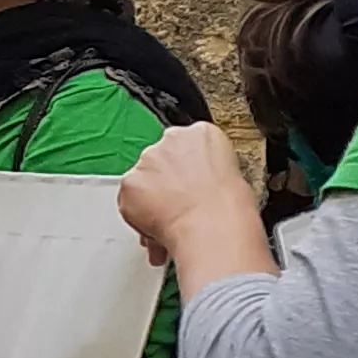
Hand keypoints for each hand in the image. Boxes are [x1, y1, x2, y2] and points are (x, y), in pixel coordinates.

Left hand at [118, 122, 269, 279]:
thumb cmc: (227, 207)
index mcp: (202, 133)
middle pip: (160, 159)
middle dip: (165, 182)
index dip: (186, 169)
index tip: (189, 183)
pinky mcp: (129, 181)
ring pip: (142, 179)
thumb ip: (203, 170)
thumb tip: (193, 185)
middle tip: (177, 204)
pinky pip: (129, 198)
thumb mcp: (229, 174)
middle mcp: (171, 140)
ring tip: (170, 219)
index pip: (185, 145)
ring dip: (150, 197)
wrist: (212, 224)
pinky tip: (156, 223)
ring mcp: (147, 160)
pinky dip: (137, 212)